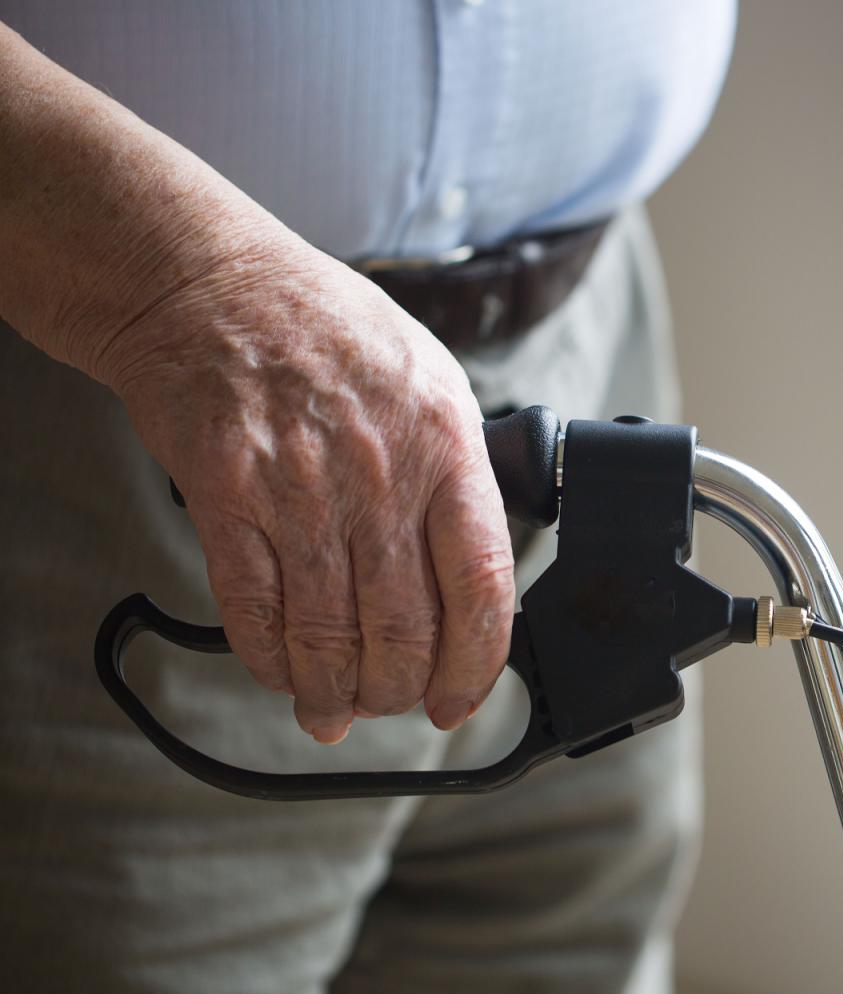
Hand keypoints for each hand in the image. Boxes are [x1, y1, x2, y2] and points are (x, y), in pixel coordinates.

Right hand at [102, 239, 515, 743]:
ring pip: (329, 635)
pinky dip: (272, 661)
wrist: (209, 286)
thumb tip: (473, 567)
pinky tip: (285, 676)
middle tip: (394, 702)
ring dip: (335, 691)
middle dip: (401, 690)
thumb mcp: (431, 382)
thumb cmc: (326, 331)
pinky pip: (255, 611)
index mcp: (445, 445)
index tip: (462, 697)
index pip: (482, 585)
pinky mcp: (226, 500)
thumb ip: (458, 473)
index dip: (476, 663)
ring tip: (338, 708)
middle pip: (405, 628)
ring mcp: (300, 491)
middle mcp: (379, 476)